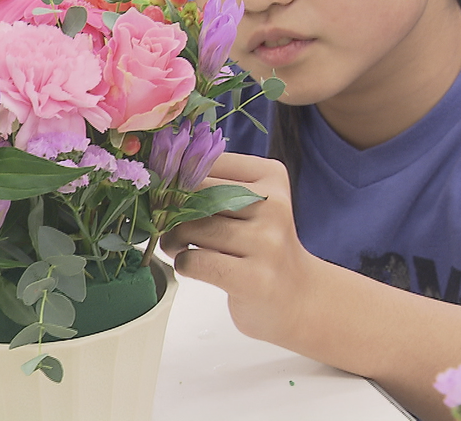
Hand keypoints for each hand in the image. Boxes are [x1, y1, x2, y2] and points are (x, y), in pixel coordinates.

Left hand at [160, 152, 321, 348]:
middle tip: (167, 226)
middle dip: (171, 212)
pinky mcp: (254, 279)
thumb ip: (214, 187)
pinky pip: (194, 262)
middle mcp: (273, 205)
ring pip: (191, 229)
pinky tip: (194, 266)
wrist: (300, 297)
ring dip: (173, 240)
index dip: (176, 180)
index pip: (207, 163)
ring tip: (180, 247)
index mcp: (271, 176)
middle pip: (196, 195)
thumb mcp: (251, 204)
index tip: (167, 196)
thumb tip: (160, 181)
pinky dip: (183, 264)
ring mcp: (267, 243)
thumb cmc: (262, 246)